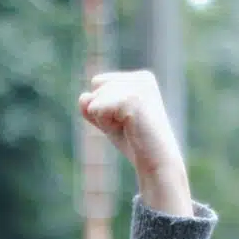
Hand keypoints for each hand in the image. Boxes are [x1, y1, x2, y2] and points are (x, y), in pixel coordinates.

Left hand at [79, 70, 192, 216]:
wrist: (155, 161)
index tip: (124, 119)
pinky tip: (126, 129)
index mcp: (140, 78)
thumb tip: (83, 97)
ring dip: (104, 120)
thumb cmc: (133, 141)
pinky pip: (97, 109)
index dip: (102, 105)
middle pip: (95, 87)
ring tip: (127, 128)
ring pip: (94, 98)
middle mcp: (141, 78)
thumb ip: (92, 105)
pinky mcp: (131, 99)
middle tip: (126, 126)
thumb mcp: (108, 119)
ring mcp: (138, 87)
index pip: (98, 82)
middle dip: (102, 112)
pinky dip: (105, 124)